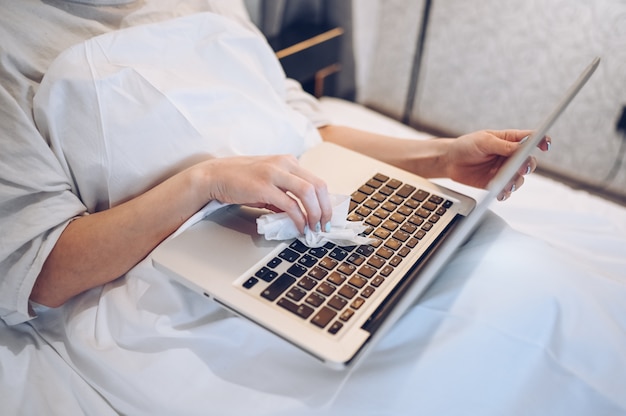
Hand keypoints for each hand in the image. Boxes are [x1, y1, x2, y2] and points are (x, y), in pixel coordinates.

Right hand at [199, 154, 331, 232]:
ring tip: (313, 228)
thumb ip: (285, 194)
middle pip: (317, 186)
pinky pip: (289, 205)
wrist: (214, 176)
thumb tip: (299, 213)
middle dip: (324, 209)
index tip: (326, 217)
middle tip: (323, 226)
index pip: (317, 181)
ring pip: (307, 193)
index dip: (325, 201)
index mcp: (288, 161)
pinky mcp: (263, 187)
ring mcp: (274, 174)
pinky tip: (298, 227)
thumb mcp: (268, 182)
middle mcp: (284, 164)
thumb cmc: (239, 179)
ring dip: (314, 214)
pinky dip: (298, 218)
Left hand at [443, 129, 550, 199]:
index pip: (531, 139)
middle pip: (528, 161)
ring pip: (520, 178)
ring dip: (516, 181)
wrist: (450, 161)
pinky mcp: (497, 183)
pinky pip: (507, 190)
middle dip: (528, 165)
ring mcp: (505, 170)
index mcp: (510, 140)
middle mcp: (510, 156)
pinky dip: (506, 192)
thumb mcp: (484, 141)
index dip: (541, 141)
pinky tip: (502, 193)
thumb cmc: (467, 145)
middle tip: (521, 168)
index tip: (545, 145)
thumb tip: (522, 148)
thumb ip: (503, 146)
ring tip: (509, 184)